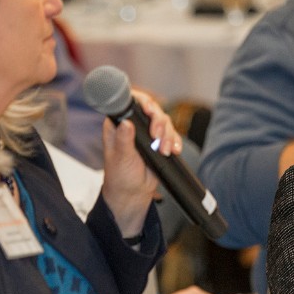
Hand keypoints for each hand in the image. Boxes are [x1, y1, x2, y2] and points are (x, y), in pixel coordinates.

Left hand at [101, 91, 181, 235]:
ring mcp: (148, 132)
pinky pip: (172, 134)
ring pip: (165, 122)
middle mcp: (134, 124)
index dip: (142, 101)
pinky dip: (175, 141)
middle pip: (153, 110)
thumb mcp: (121, 158)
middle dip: (159, 122)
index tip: (149, 109)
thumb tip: (125, 124)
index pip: (130, 103)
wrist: (133, 192)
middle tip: (157, 136)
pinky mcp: (160, 141)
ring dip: (167, 135)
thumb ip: (123, 140)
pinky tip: (174, 150)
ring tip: (164, 151)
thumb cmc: (120, 175)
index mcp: (118, 124)